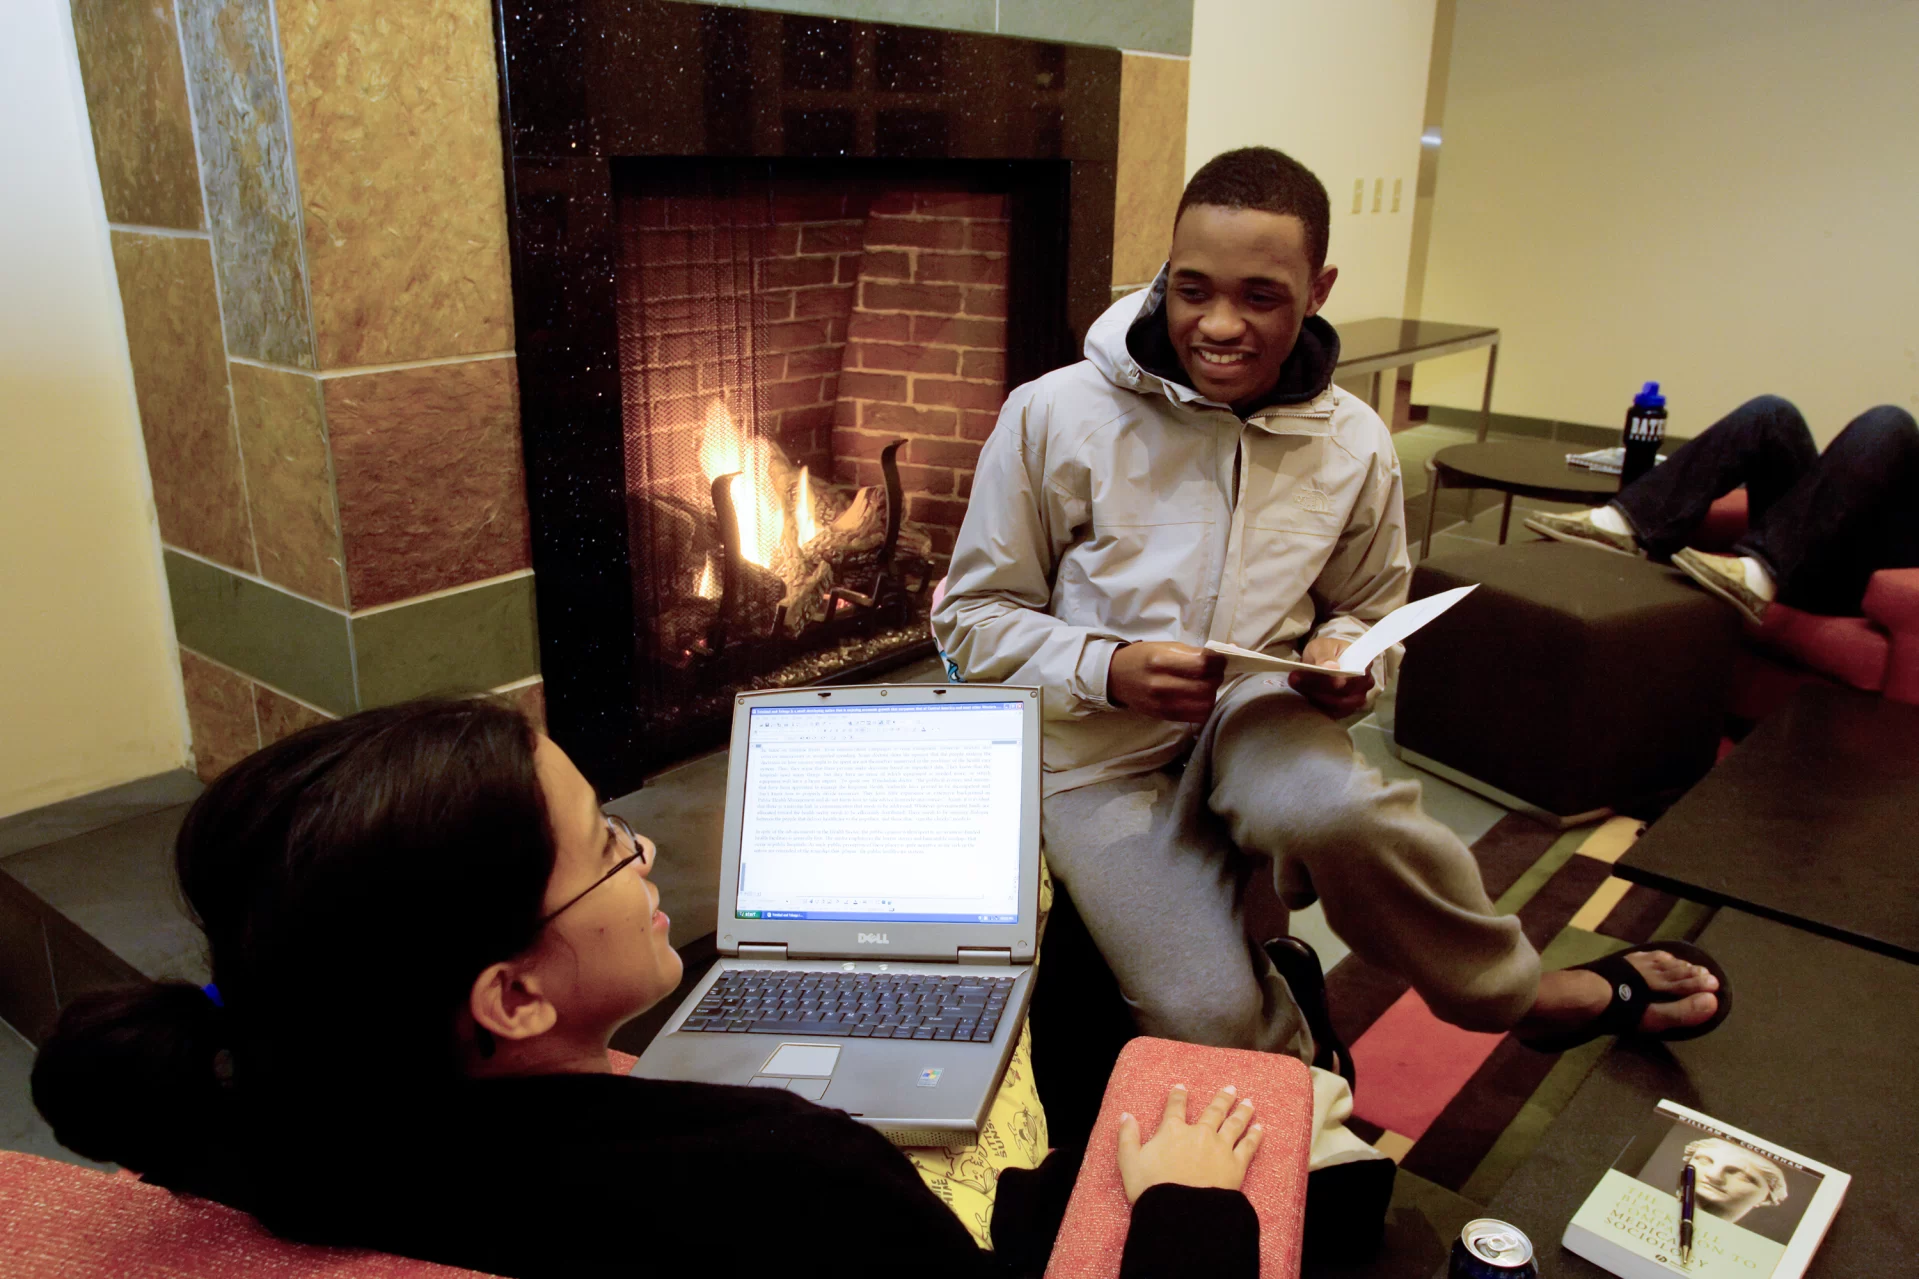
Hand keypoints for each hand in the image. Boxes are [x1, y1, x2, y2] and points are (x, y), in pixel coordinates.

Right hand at [1107, 642, 1224, 722]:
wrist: (1116, 677)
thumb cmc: (1142, 657)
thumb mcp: (1165, 646)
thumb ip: (1194, 652)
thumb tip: (1232, 650)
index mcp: (1160, 660)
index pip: (1203, 663)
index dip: (1218, 661)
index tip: (1218, 659)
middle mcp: (1161, 684)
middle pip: (1207, 686)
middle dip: (1217, 678)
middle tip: (1213, 673)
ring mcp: (1163, 703)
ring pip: (1205, 704)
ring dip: (1211, 694)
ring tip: (1205, 685)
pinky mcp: (1165, 716)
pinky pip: (1197, 716)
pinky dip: (1204, 707)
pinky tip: (1198, 698)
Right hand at [1117, 1084, 1263, 1204]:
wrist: (1182, 1212)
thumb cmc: (1152, 1189)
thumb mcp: (1129, 1162)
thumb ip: (1127, 1137)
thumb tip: (1126, 1115)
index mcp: (1172, 1131)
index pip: (1175, 1108)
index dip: (1178, 1096)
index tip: (1182, 1087)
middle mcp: (1198, 1133)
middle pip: (1213, 1111)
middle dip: (1222, 1098)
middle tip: (1231, 1088)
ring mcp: (1220, 1148)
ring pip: (1234, 1124)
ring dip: (1242, 1112)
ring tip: (1249, 1103)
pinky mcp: (1236, 1165)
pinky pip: (1248, 1146)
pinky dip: (1255, 1136)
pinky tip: (1260, 1129)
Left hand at [1287, 635, 1373, 717]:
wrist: (1325, 661)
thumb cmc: (1326, 651)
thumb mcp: (1322, 646)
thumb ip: (1325, 655)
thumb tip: (1331, 667)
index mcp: (1364, 663)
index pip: (1350, 675)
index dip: (1331, 678)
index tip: (1311, 674)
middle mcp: (1365, 683)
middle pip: (1343, 692)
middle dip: (1316, 687)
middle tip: (1294, 678)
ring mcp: (1358, 698)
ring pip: (1337, 704)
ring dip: (1314, 696)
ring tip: (1296, 684)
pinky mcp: (1347, 709)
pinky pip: (1333, 712)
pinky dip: (1317, 704)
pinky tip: (1305, 694)